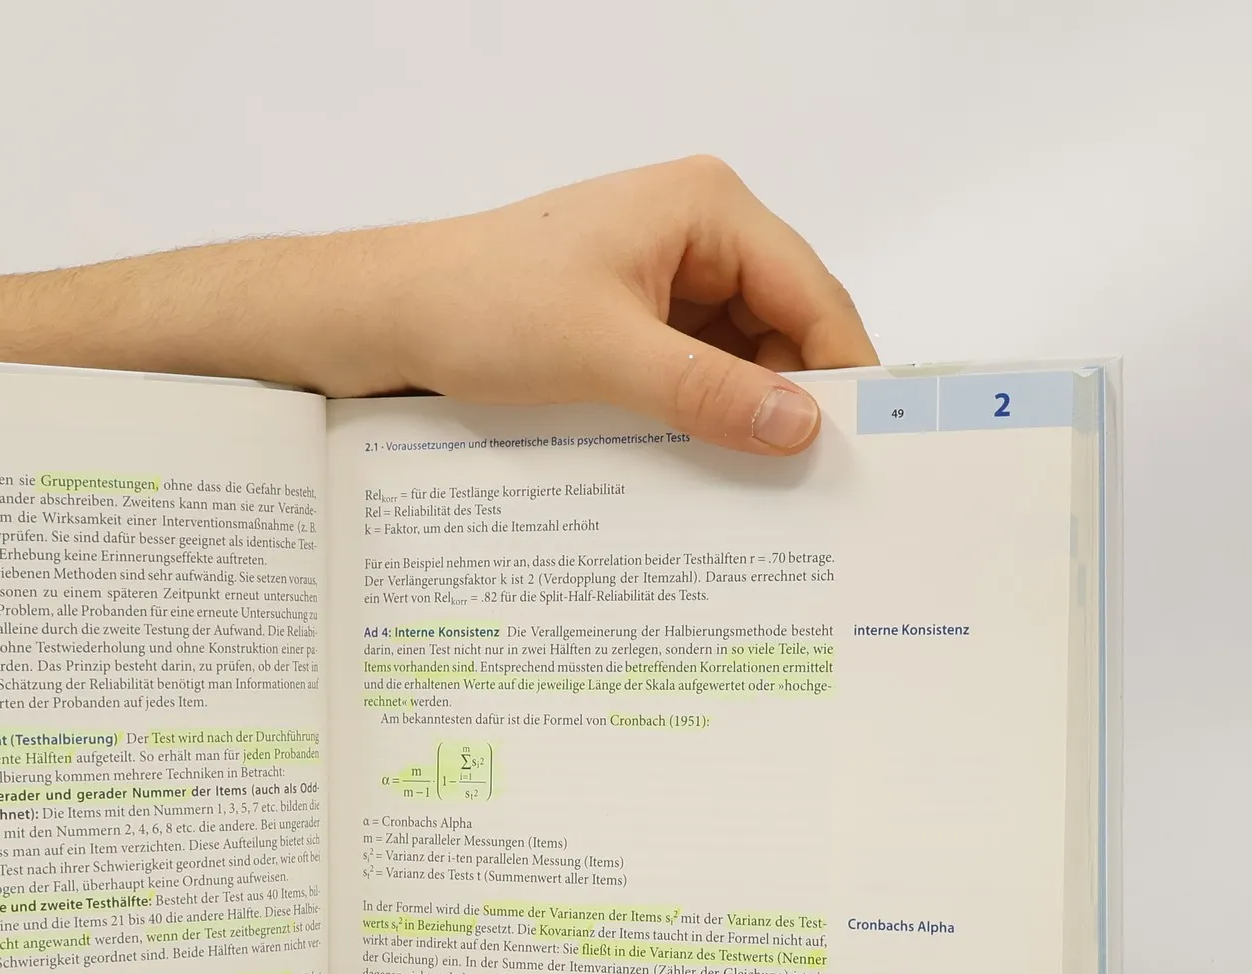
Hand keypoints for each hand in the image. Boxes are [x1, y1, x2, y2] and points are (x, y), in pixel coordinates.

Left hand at [364, 155, 877, 453]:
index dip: (842, 370)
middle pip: (781, 326)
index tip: (863, 448)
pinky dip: (696, 413)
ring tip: (755, 487)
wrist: (388, 315)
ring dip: (739, 413)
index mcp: (707, 207)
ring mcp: (660, 274)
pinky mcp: (627, 315)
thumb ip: (709, 392)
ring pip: (735, 355)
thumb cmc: (483, 307)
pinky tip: (700, 464)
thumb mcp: (606, 356)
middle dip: (790, 399)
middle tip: (808, 486)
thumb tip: (801, 428)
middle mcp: (695, 231)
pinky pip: (688, 369)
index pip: (811, 292)